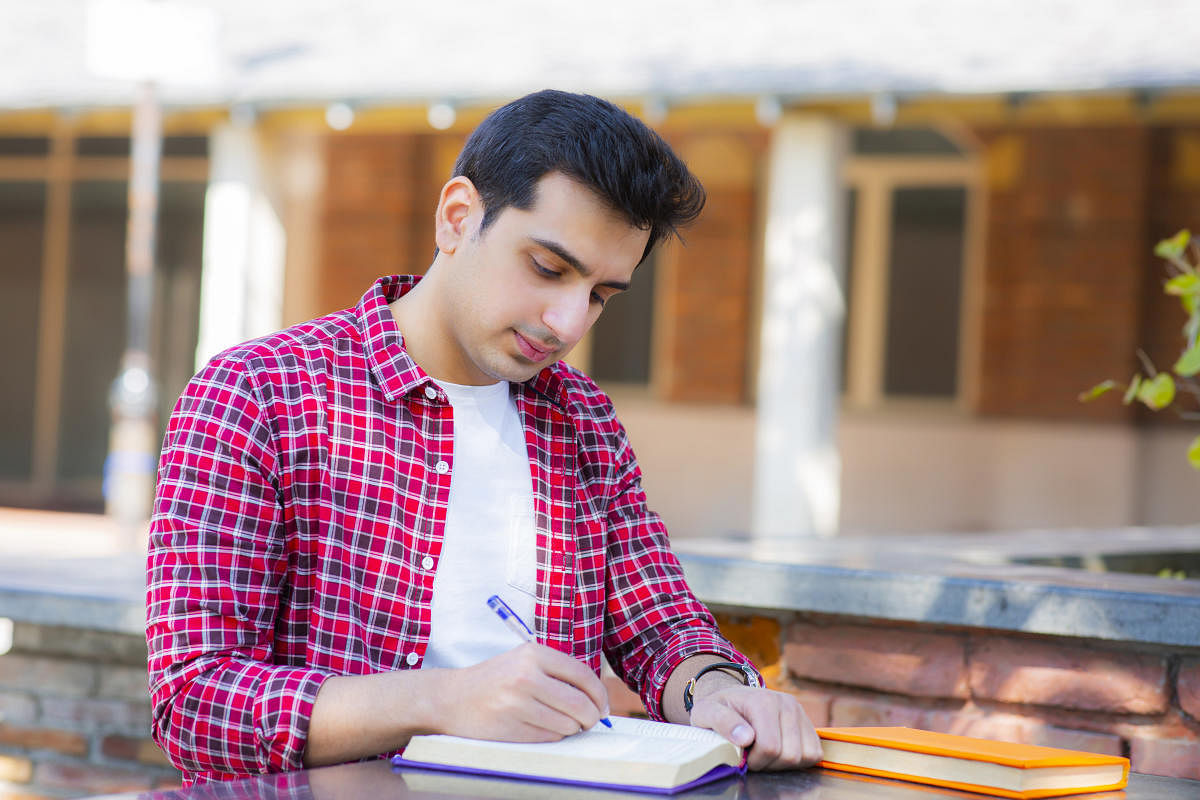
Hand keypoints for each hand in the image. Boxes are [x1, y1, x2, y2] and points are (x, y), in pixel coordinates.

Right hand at [437, 643, 609, 742]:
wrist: (452, 698)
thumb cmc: (495, 680)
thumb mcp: (524, 661)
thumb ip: (558, 673)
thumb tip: (598, 698)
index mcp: (533, 654)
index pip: (583, 675)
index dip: (600, 695)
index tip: (604, 706)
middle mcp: (525, 676)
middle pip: (580, 704)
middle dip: (591, 717)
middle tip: (590, 721)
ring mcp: (516, 703)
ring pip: (567, 725)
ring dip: (570, 728)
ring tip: (558, 721)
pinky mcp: (509, 728)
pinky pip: (549, 738)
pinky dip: (552, 736)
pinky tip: (539, 727)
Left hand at [688, 685, 821, 770]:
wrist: (731, 698)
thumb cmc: (718, 708)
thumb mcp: (707, 712)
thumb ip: (722, 722)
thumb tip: (746, 738)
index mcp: (763, 701)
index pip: (770, 747)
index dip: (755, 761)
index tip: (742, 755)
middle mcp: (786, 703)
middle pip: (789, 755)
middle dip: (769, 763)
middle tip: (753, 754)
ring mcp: (800, 712)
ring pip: (805, 756)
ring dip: (784, 763)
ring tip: (765, 752)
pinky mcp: (808, 723)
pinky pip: (814, 753)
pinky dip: (798, 759)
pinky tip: (780, 751)